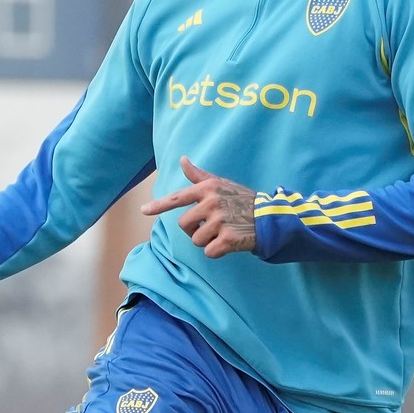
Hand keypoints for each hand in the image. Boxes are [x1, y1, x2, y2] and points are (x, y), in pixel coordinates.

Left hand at [141, 156, 257, 257]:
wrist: (269, 217)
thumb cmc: (242, 200)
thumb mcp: (221, 184)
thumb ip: (199, 176)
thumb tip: (182, 160)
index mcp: (207, 189)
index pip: (177, 198)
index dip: (158, 205)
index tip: (144, 210)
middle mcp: (211, 203)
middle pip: (183, 225)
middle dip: (194, 229)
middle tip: (212, 226)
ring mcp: (219, 221)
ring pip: (196, 240)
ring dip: (207, 241)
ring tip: (223, 232)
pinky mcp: (228, 239)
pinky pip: (209, 252)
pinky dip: (217, 252)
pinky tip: (229, 243)